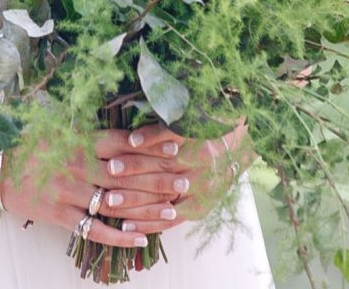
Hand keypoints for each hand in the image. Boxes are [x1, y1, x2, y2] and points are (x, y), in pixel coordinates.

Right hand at [0, 124, 192, 246]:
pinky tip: (141, 240)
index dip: (150, 145)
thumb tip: (124, 129)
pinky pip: (93, 229)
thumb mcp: (60, 128)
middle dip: (157, 179)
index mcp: (80, 140)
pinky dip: (118, 237)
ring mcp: (69, 192)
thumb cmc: (30, 143)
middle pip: (126, 175)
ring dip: (145, 209)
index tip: (176, 147)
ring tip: (172, 212)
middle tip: (185, 181)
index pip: (123, 142)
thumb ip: (90, 132)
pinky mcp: (59, 215)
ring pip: (115, 203)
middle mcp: (78, 165)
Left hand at [78, 121, 255, 235]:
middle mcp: (201, 169)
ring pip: (164, 199)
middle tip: (108, 173)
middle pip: (163, 172)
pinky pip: (169, 221)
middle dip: (133, 173)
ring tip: (109, 202)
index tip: (118, 149)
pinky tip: (126, 227)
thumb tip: (132, 128)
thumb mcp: (193, 120)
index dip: (142, 146)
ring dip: (135, 202)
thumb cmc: (210, 129)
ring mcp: (200, 192)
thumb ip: (167, 125)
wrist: (240, 150)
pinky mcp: (198, 210)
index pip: (167, 146)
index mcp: (200, 143)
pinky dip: (147, 224)